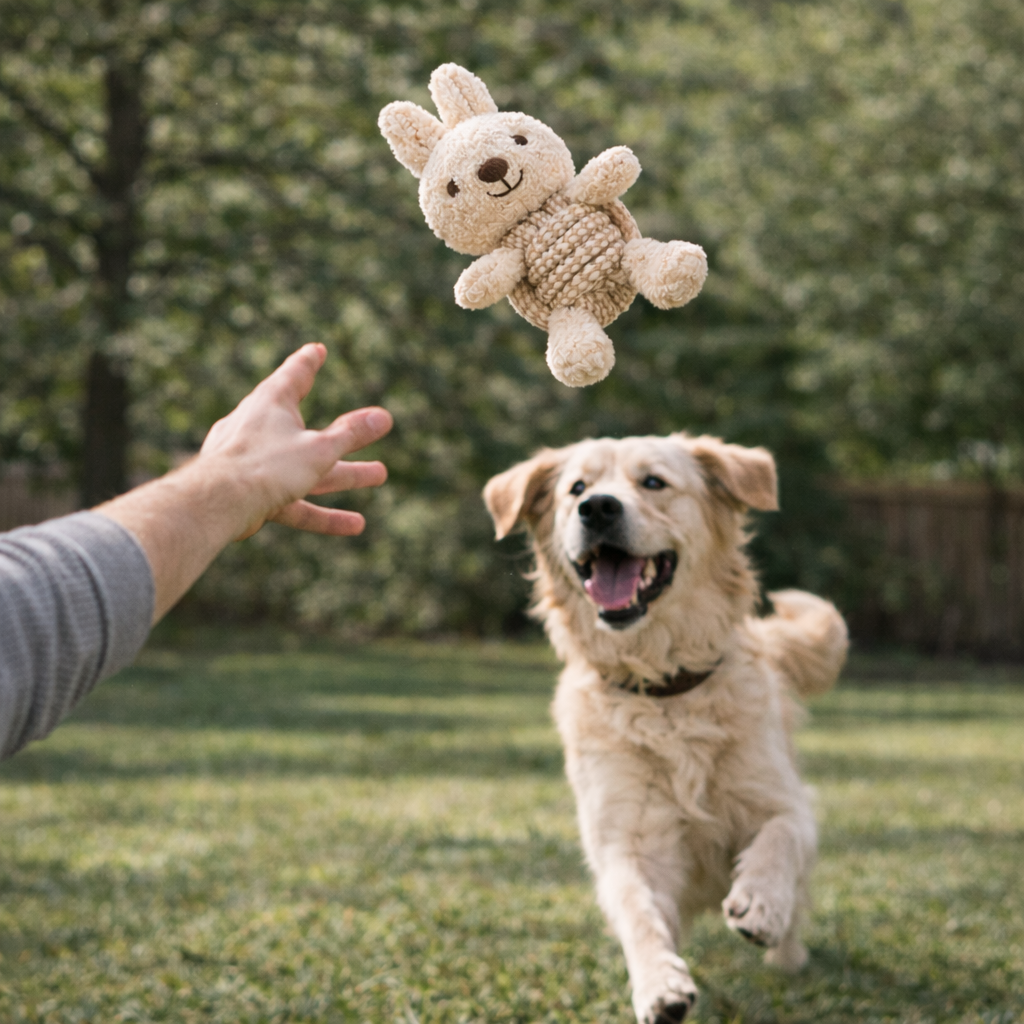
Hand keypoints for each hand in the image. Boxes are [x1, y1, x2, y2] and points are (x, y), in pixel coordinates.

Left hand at [197, 343, 392, 538]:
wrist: (216, 504)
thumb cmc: (265, 466)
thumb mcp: (319, 449)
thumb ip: (351, 435)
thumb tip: (384, 417)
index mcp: (271, 402)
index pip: (295, 374)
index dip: (309, 362)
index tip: (317, 350)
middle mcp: (259, 428)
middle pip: (310, 428)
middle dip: (345, 434)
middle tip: (372, 426)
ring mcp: (254, 463)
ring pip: (307, 469)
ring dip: (343, 474)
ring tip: (380, 474)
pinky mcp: (252, 496)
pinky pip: (295, 503)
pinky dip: (322, 513)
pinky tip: (355, 525)